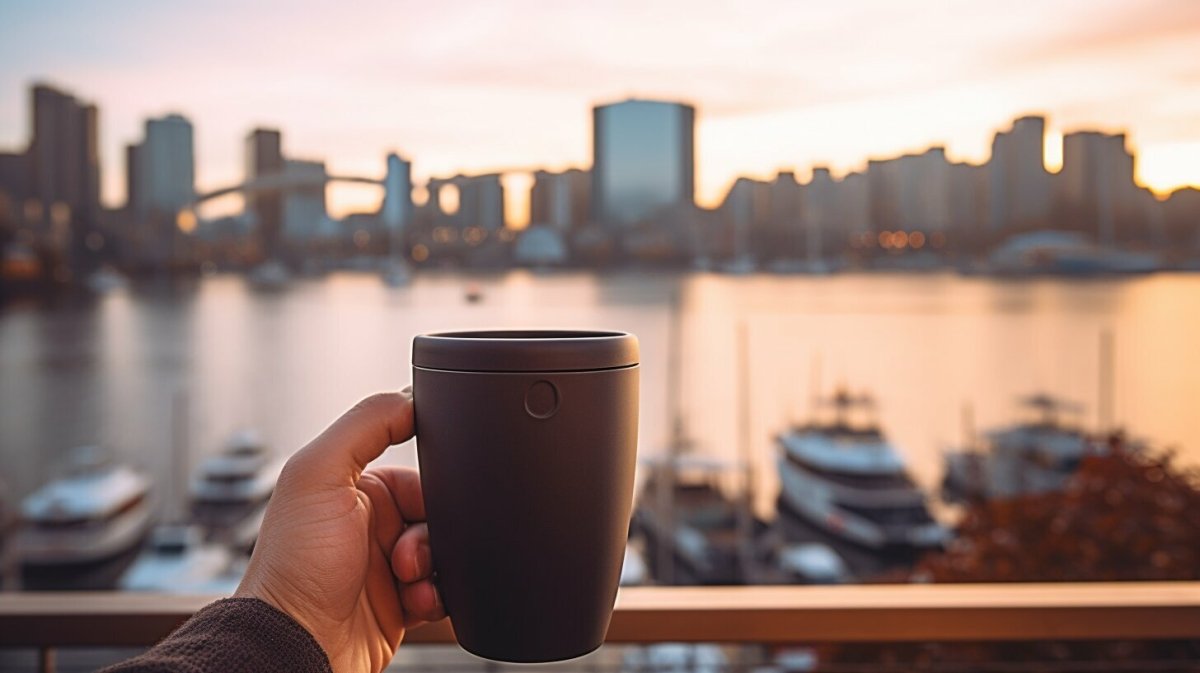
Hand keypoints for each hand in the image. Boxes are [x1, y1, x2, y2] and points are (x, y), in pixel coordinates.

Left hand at [235, 390, 444, 672]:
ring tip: (408, 582)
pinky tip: (415, 602)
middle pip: (436, 513)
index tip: (419, 507)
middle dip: (432, 534)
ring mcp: (385, 567)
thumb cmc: (293, 570)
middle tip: (407, 555)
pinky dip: (438, 596)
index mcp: (350, 489)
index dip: (427, 488)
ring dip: (436, 567)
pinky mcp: (400, 605)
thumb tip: (409, 395)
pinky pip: (444, 589)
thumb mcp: (317, 474)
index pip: (415, 471)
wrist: (297, 645)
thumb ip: (363, 425)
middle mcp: (368, 525)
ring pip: (445, 552)